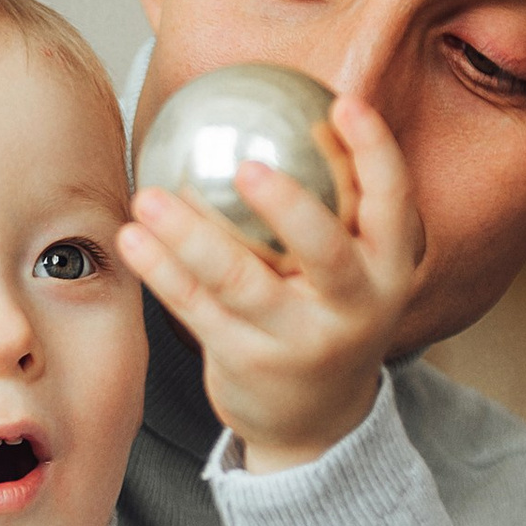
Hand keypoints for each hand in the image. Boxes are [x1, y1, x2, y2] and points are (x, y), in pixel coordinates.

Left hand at [117, 93, 422, 472]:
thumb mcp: (356, 269)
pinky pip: (197, 308)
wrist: (320, 421)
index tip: (345, 104)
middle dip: (289, 207)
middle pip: (326, 252)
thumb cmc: (328, 313)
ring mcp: (300, 342)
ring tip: (149, 197)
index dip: (376, 152)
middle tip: (245, 166)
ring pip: (241, 283)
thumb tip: (278, 109)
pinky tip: (132, 237)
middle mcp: (354, 308)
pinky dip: (161, 271)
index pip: (393, 203)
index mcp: (389, 270)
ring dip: (190, 236)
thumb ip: (337, 206)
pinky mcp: (248, 363)